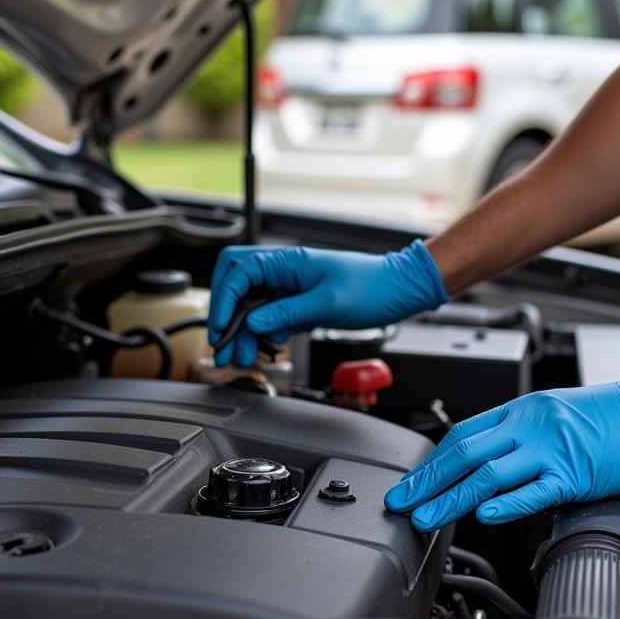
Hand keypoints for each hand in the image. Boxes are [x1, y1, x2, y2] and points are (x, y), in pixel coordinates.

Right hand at [207, 240, 447, 365]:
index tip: (220, 327)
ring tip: (242, 357)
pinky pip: (270, 318)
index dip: (224, 299)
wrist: (399, 290)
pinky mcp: (298, 305)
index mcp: (288, 261)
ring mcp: (290, 289)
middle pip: (237, 286)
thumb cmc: (371, 287)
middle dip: (226, 315)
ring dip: (243, 331)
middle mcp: (284, 272)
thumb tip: (254, 321)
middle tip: (224, 345)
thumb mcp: (328, 303)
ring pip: (251, 306)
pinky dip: (262, 334)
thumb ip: (287, 312)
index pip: (239, 272)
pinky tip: (265, 349)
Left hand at [384, 362, 619, 531]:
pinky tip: (483, 516)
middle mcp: (530, 426)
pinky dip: (505, 503)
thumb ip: (521, 435)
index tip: (411, 483)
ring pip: (489, 474)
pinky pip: (534, 489)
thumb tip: (489, 463)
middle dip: (427, 482)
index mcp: (522, 411)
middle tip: (401, 502)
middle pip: (464, 454)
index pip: (462, 435)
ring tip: (426, 518)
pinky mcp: (577, 472)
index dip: (432, 463)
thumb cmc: (614, 413)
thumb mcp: (555, 413)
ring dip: (451, 498)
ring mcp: (552, 448)